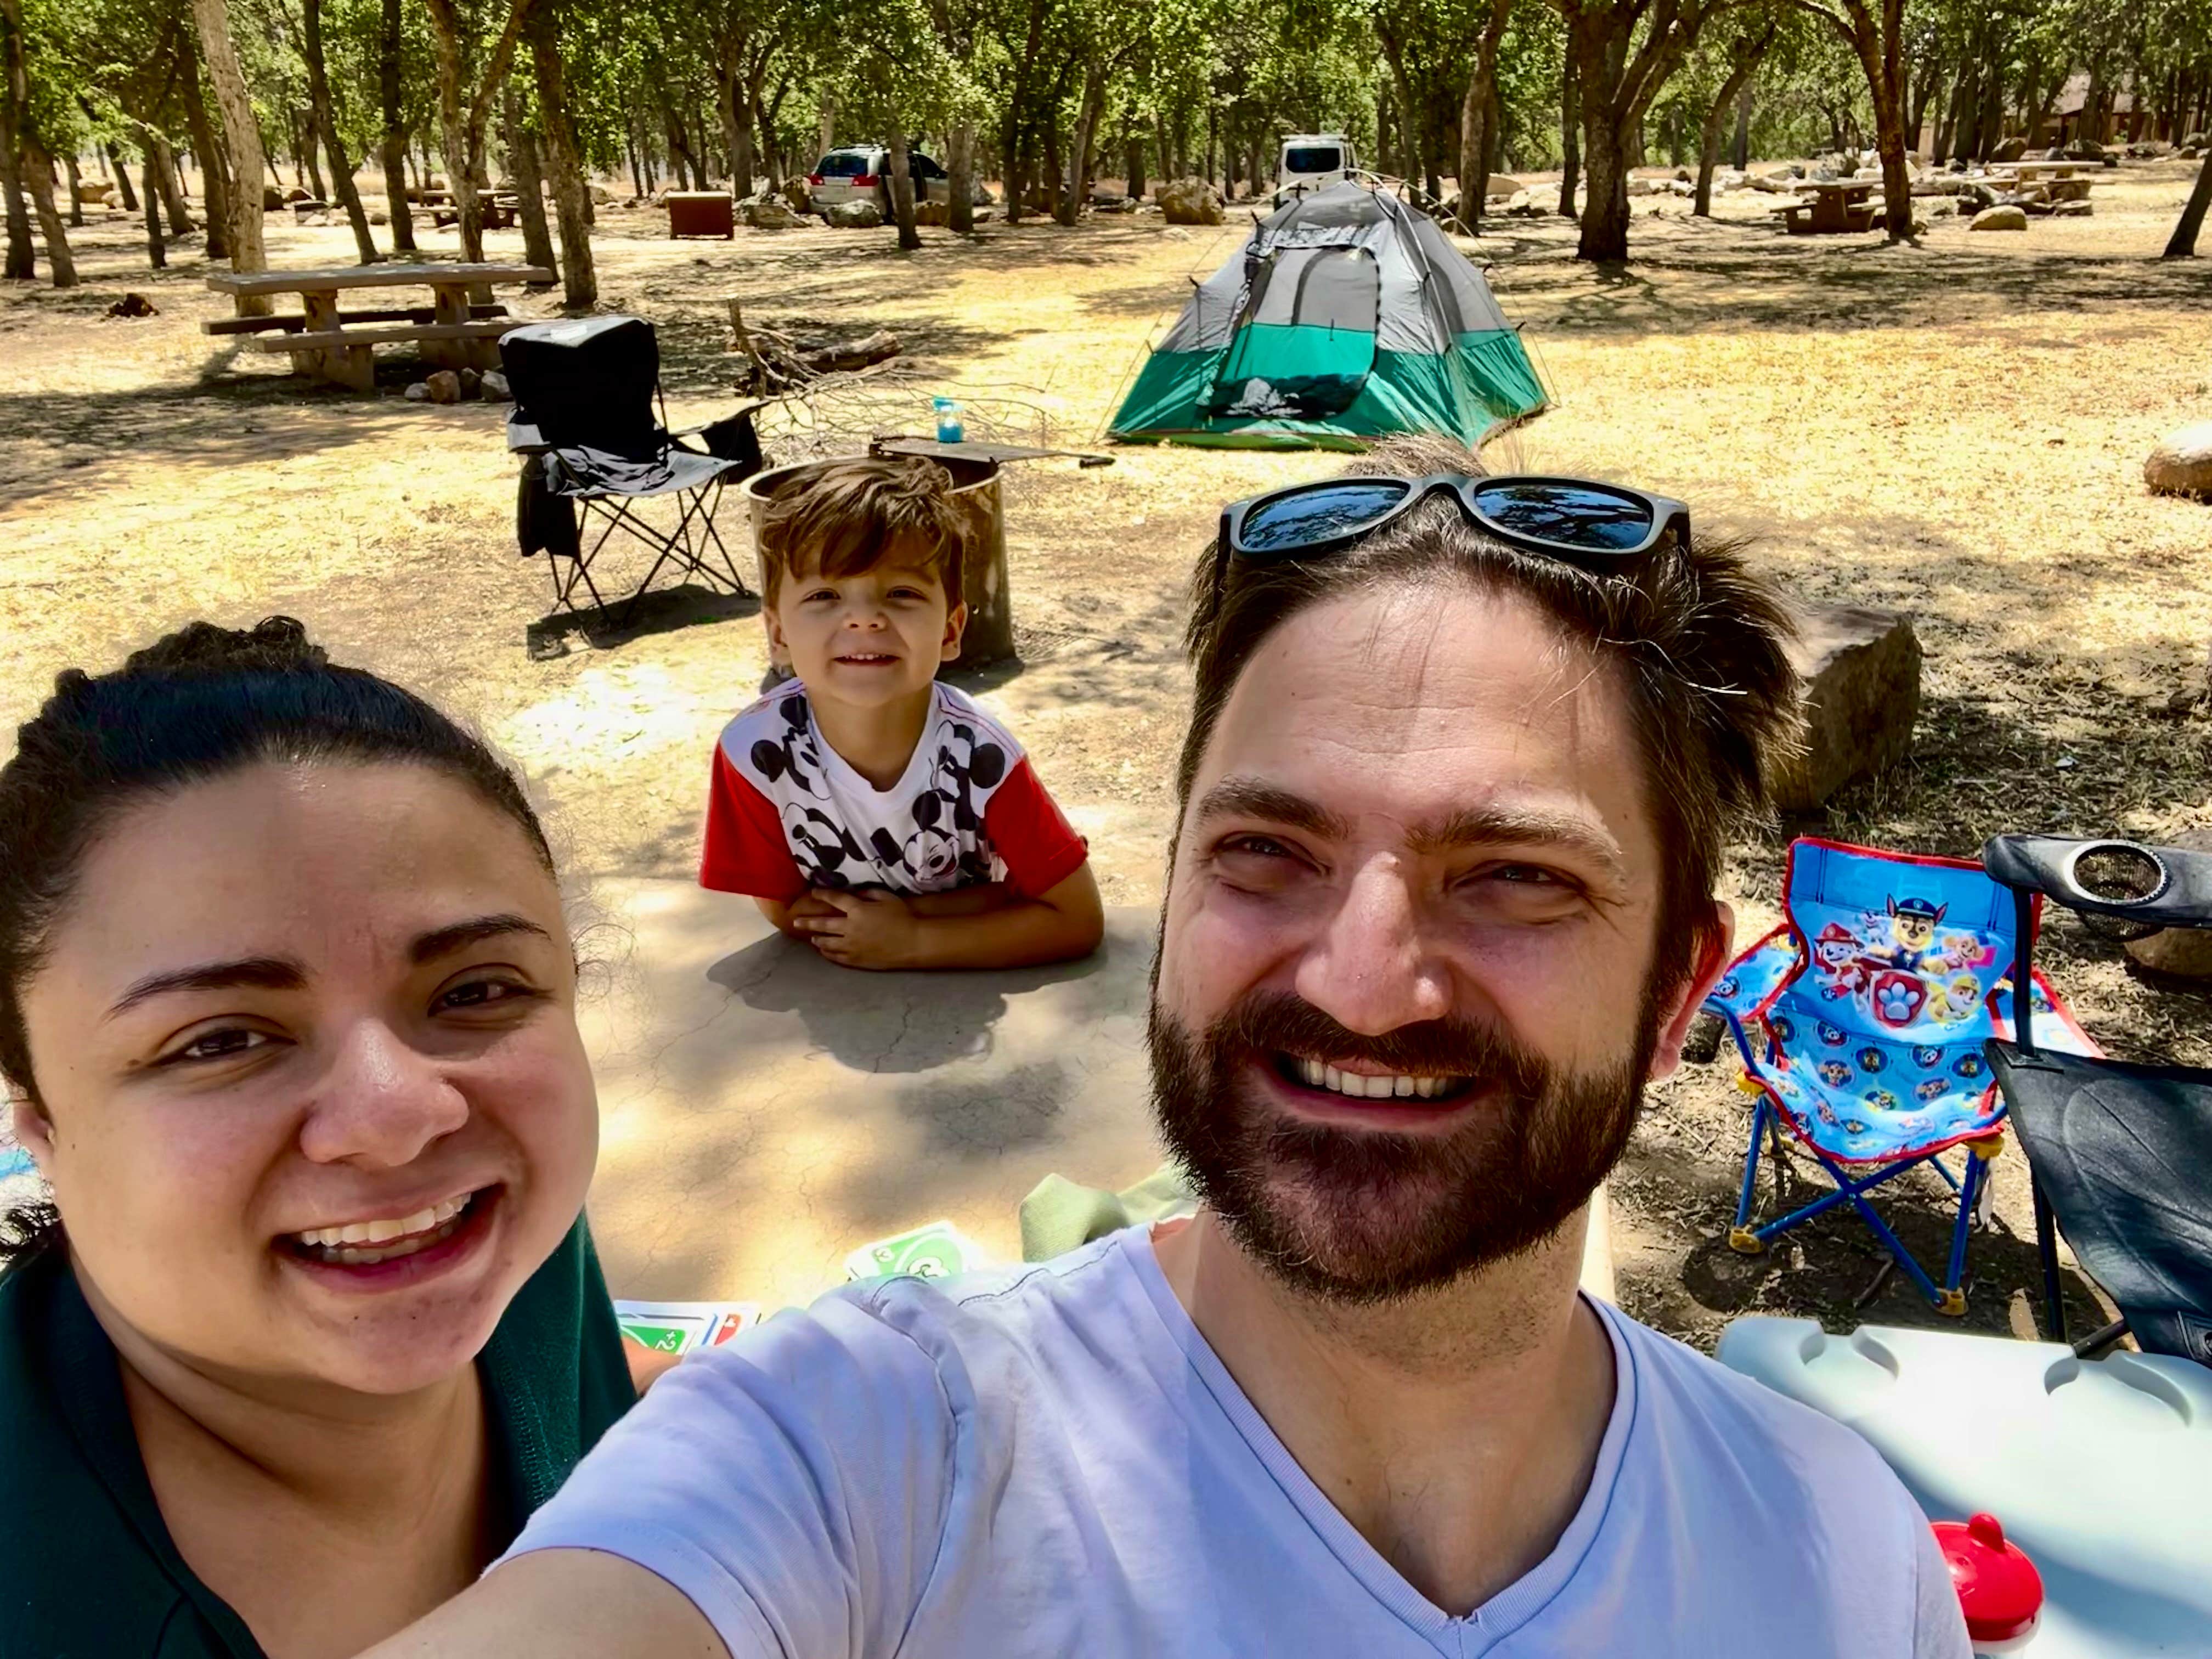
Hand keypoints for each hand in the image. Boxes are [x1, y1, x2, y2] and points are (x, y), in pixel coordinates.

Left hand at [793, 887, 919, 969]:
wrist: (913, 943)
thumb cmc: (903, 917)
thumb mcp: (887, 898)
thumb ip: (869, 893)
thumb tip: (856, 893)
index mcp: (857, 910)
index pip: (835, 900)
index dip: (822, 895)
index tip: (813, 893)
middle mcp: (849, 928)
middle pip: (822, 924)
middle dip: (807, 922)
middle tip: (795, 922)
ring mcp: (851, 945)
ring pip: (827, 943)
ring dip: (817, 939)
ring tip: (811, 938)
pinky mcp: (856, 959)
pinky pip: (836, 957)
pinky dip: (828, 953)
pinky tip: (824, 952)